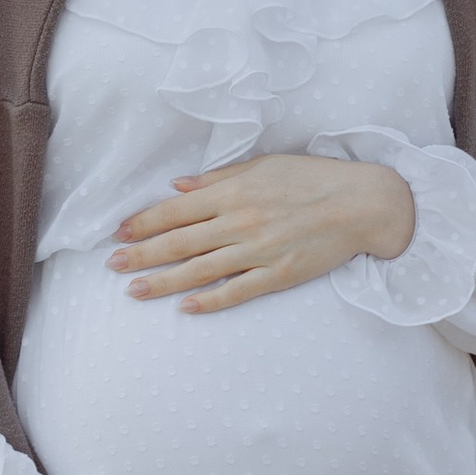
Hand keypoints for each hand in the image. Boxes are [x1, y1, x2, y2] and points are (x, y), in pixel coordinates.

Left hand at [112, 153, 413, 312]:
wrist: (363, 203)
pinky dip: (210, 301)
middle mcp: (240, 222)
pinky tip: (185, 308)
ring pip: (200, 270)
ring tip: (134, 290)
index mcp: (235, 192)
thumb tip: (178, 186)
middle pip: (180, 242)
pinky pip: (237, 291)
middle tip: (112, 265)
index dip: (145, 222)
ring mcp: (259, 251)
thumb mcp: (263, 165)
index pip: (177, 209)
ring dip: (164, 281)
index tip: (119, 232)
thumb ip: (219, 179)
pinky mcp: (279, 274)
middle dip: (142, 254)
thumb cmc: (313, 178)